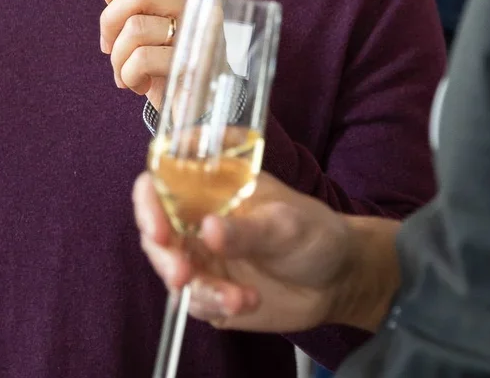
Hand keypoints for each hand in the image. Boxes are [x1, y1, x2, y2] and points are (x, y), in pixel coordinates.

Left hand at [98, 0, 212, 111]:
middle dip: (110, 21)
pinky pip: (142, 58)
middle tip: (106, 47)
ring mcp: (201, 34)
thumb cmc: (175, 66)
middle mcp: (204, 7)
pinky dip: (127, 75)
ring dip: (117, 58)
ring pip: (135, 28)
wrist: (203, 112)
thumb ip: (131, 6)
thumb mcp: (151, 35)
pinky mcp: (194, 64)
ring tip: (124, 73)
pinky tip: (136, 85)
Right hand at [134, 171, 388, 333]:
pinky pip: (198, 302)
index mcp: (212, 189)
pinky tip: (247, 301)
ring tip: (235, 298)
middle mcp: (199, 221)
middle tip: (181, 273)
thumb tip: (207, 229)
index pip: (163, 183)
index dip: (150, 199)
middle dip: (164, 255)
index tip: (158, 223)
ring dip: (197, 288)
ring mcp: (204, 259)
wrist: (339, 279)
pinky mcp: (212, 294)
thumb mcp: (287, 224)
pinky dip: (217, 305)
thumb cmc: (314, 232)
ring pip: (173, 273)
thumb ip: (248, 229)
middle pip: (158, 233)